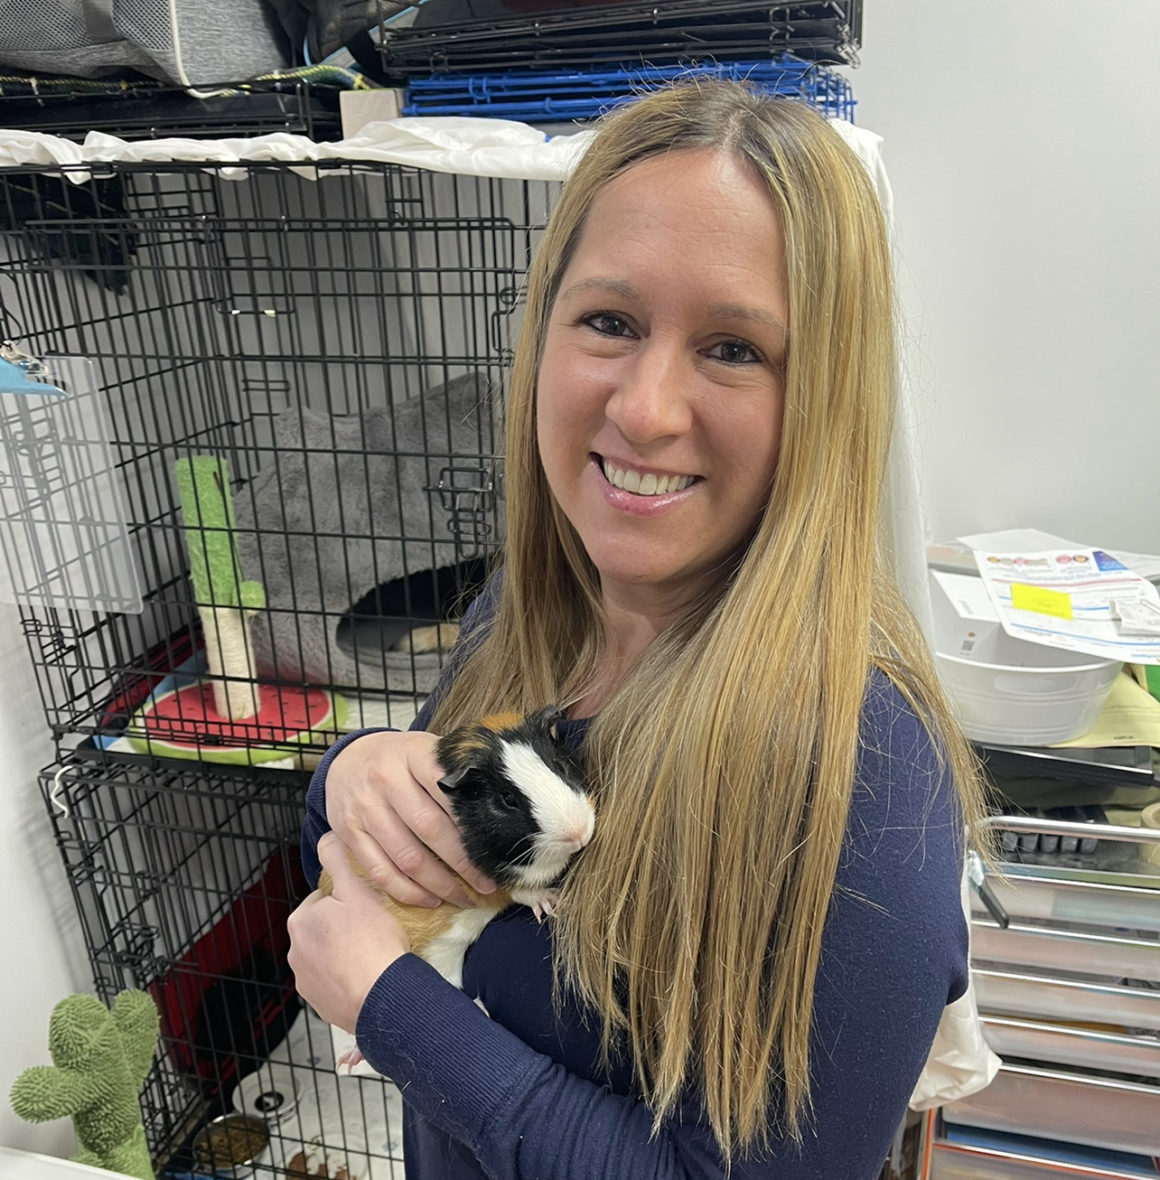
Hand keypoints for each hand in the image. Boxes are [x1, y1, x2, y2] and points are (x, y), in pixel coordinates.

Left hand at [287, 832, 410, 1032]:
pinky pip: (335, 983)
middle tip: (373, 929)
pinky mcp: (320, 1005)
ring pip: (328, 957)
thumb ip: (338, 862)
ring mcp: (306, 982)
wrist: (383, 997)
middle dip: (344, 928)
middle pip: (324, 928)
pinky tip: (369, 975)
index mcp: (300, 921)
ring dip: (345, 954)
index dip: (348, 900)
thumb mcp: (358, 890)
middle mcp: (295, 952)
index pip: (323, 900)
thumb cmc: (372, 942)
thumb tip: (326, 837)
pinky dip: (349, 978)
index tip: (367, 908)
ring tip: (373, 954)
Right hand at [325, 729, 494, 907]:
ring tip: (464, 897)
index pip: (447, 789)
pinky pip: (380, 871)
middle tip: (486, 882)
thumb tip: (497, 800)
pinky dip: (407, 891)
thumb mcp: (426, 749)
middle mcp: (386, 780)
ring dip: (439, 884)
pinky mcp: (349, 835)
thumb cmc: (400, 759)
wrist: (347, 760)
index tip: (493, 845)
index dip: (470, 821)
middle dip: (462, 861)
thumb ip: (454, 769)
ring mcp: (365, 809)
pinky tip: (430, 899)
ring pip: (406, 857)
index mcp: (413, 755)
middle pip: (429, 828)